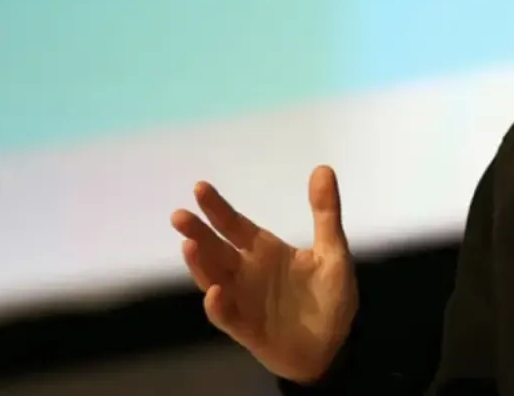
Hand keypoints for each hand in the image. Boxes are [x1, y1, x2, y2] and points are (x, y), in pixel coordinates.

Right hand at [170, 166, 357, 384]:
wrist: (333, 345)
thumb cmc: (329, 297)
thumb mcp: (333, 251)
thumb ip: (326, 213)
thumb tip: (323, 168)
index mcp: (264, 251)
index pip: (234, 225)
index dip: (217, 208)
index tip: (200, 187)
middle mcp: (246, 272)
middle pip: (215, 249)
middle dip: (197, 233)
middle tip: (180, 215)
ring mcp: (243, 300)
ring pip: (212, 279)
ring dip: (199, 265)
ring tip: (189, 246)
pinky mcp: (246, 328)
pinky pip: (226, 316)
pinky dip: (218, 305)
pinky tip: (216, 292)